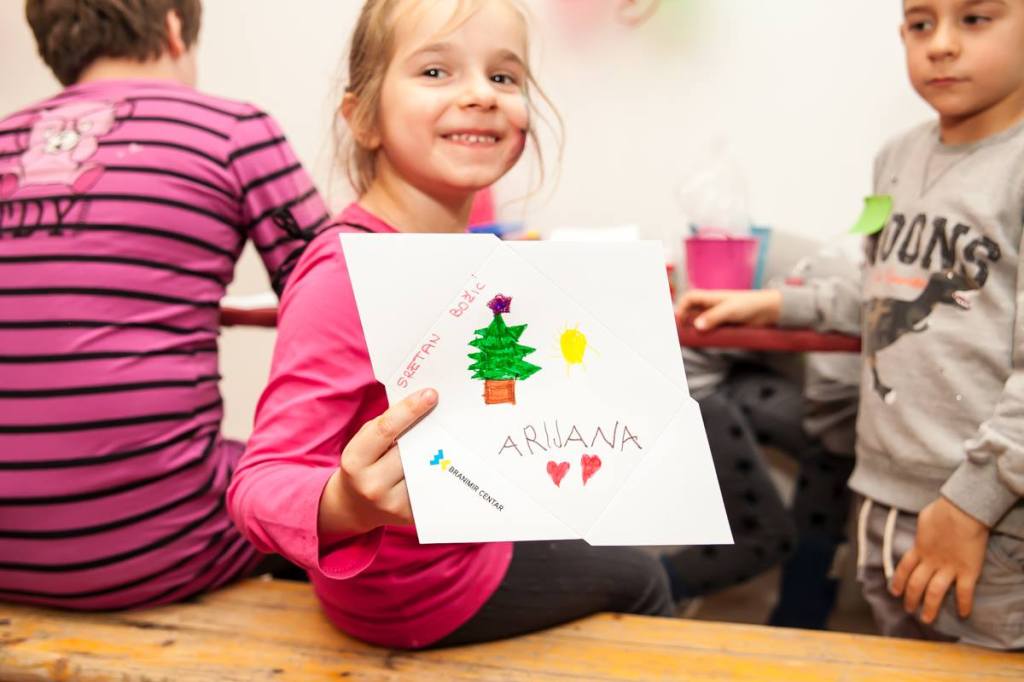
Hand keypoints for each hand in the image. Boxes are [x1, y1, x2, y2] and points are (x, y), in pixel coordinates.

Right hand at [318, 388, 437, 539]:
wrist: (354, 506)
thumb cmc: (364, 464)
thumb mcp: (364, 442)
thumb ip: (387, 425)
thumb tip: (425, 403)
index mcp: (354, 461)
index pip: (385, 429)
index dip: (409, 409)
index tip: (431, 394)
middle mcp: (371, 485)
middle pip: (410, 449)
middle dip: (429, 429)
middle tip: (448, 411)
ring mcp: (391, 504)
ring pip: (424, 468)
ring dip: (438, 450)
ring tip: (450, 434)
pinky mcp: (409, 516)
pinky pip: (430, 486)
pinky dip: (439, 470)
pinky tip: (448, 458)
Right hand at [675, 289, 782, 330]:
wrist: (769, 310)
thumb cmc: (750, 304)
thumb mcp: (730, 310)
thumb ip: (713, 317)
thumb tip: (696, 326)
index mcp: (711, 298)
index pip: (690, 298)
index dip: (682, 307)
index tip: (680, 321)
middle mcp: (712, 307)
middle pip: (692, 311)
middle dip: (685, 321)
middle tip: (682, 334)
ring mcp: (719, 316)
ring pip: (700, 322)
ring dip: (695, 330)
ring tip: (691, 340)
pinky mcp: (726, 326)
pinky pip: (711, 330)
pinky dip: (706, 336)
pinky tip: (706, 342)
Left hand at [890, 497, 988, 623]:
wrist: (962, 510)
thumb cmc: (943, 510)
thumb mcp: (925, 520)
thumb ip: (923, 531)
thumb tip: (924, 531)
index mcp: (919, 548)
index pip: (904, 568)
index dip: (898, 581)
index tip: (894, 593)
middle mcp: (931, 561)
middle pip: (916, 584)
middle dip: (911, 599)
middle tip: (909, 610)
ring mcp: (949, 567)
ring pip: (936, 592)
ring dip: (930, 607)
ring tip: (927, 619)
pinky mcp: (968, 570)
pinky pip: (964, 592)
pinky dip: (964, 604)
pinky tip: (963, 614)